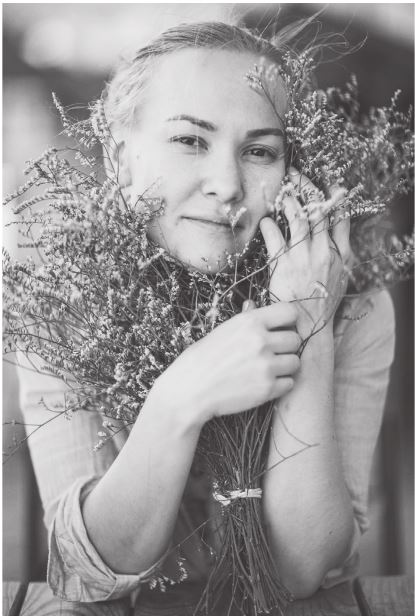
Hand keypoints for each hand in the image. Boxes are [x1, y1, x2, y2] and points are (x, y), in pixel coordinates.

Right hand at [153, 301, 300, 425]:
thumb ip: (245, 319)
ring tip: (267, 368)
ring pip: (295, 362)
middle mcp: (261, 341)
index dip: (288, 321)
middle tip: (272, 352)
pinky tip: (263, 382)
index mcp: (250, 322)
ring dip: (285, 366)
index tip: (282, 328)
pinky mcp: (268, 389)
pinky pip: (290, 383)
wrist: (190, 389)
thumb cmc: (204, 358)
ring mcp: (266, 366)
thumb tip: (254, 305)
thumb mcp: (223, 330)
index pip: (290, 312)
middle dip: (286, 346)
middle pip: (296, 339)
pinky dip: (280, 384)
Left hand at [260, 167, 350, 340]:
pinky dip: (269, 225)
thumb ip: (338, 258)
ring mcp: (306, 256)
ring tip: (281, 190)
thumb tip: (332, 241)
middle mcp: (326, 251)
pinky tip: (265, 221)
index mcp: (342, 256)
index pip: (342, 218)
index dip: (335, 197)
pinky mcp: (284, 263)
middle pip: (319, 209)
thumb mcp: (339, 281)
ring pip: (299, 216)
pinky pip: (275, 235)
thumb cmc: (321, 306)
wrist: (308, 327)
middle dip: (307, 187)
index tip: (329, 183)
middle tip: (295, 174)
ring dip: (288, 199)